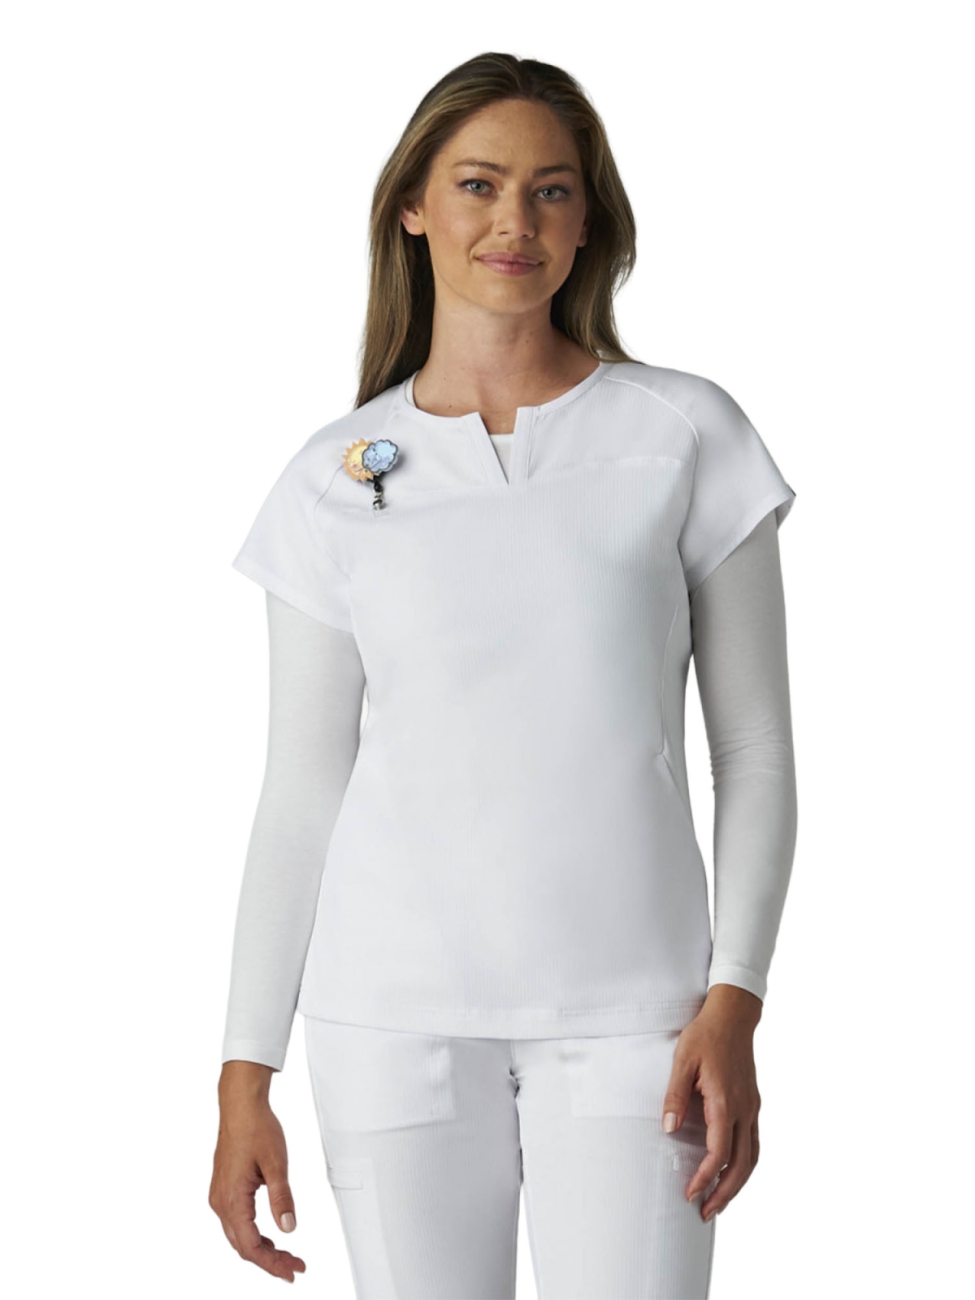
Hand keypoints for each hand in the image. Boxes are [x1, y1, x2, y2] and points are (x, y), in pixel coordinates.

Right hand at [210, 1061, 306, 1282]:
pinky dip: (253, 1235)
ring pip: (238, 1236)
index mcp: (232, 1199)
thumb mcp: (277, 1163)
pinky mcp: (224, 1189)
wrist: (240, 1106)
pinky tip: (269, 1236)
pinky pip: (236, 1222)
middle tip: (294, 1266)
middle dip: (269, 1261)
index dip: (271, 1264)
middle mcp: (221, 1202)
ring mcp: (220, 1196)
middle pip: (243, 1247)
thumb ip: (282, 1198)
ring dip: (262, 1249)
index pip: (251, 1247)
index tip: (291, 1271)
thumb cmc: (257, 1128)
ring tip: (286, 1255)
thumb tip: (288, 1229)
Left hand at [661, 984, 761, 1222]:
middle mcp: (744, 1109)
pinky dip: (745, 1165)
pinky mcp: (753, 1104)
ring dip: (737, 1184)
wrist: (733, 1016)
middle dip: (725, 1193)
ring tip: (720, 1202)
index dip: (705, 1177)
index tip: (690, 1193)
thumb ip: (675, 1096)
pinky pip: (754, 1143)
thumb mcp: (682, 1061)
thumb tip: (668, 1129)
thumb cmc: (705, 1036)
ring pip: (752, 1158)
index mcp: (725, 1101)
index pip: (718, 1152)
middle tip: (706, 1212)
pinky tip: (732, 1172)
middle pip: (741, 1165)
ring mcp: (752, 1108)